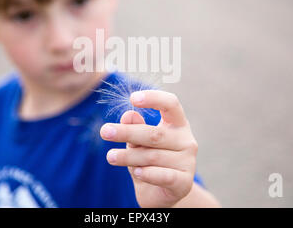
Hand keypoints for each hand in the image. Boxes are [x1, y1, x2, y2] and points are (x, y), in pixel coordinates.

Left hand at [100, 90, 197, 207]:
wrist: (158, 194)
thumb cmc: (148, 161)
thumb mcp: (138, 142)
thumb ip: (134, 128)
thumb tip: (128, 115)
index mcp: (178, 124)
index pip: (171, 104)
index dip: (154, 98)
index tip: (132, 98)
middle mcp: (186, 140)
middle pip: (155, 133)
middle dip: (127, 132)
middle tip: (105, 131)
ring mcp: (188, 161)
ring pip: (152, 156)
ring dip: (128, 156)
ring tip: (110, 156)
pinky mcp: (185, 182)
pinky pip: (163, 175)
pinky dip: (148, 173)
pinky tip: (136, 172)